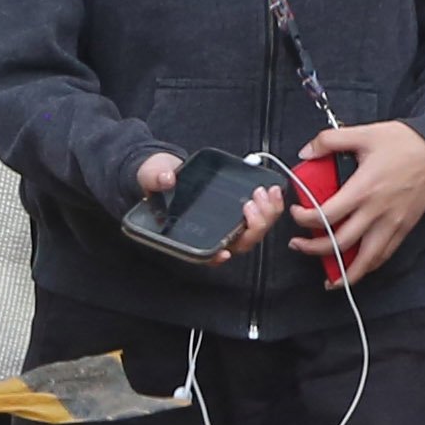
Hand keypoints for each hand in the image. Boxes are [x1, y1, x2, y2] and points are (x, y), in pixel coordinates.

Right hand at [135, 146, 290, 257]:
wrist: (167, 168)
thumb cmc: (157, 179)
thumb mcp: (152, 175)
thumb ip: (157, 179)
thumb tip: (166, 179)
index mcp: (188, 233)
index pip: (203, 253)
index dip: (215, 257)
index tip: (224, 251)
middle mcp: (212, 233)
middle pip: (239, 243)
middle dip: (253, 227)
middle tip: (251, 203)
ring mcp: (229, 224)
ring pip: (254, 232)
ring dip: (266, 215)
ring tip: (265, 193)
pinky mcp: (241, 211)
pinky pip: (261, 216)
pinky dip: (270, 206)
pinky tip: (272, 190)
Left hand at [293, 119, 424, 283]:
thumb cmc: (403, 142)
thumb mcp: (363, 133)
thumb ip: (329, 141)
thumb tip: (305, 152)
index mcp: (364, 188)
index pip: (327, 215)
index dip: (305, 219)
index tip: (296, 214)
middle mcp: (377, 211)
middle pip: (340, 243)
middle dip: (314, 249)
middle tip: (298, 244)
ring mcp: (392, 223)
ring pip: (365, 259)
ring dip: (344, 273)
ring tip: (328, 279)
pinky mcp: (404, 228)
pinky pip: (384, 255)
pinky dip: (368, 267)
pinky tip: (355, 271)